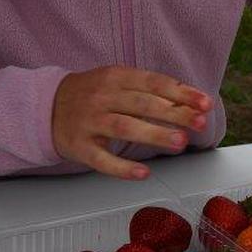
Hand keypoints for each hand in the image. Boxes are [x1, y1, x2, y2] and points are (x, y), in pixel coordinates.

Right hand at [52, 65, 212, 179]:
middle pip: (142, 104)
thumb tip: (189, 104)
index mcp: (115, 77)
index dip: (180, 93)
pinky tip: (143, 174)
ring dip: (153, 134)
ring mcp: (90, 122)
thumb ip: (149, 91)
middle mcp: (102, 97)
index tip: (204, 103)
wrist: (46, 107)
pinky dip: (122, 168)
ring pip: (124, 127)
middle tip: (199, 123)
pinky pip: (102, 160)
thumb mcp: (116, 82)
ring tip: (179, 142)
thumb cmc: (91, 94)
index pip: (153, 82)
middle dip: (174, 113)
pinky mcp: (80, 147)